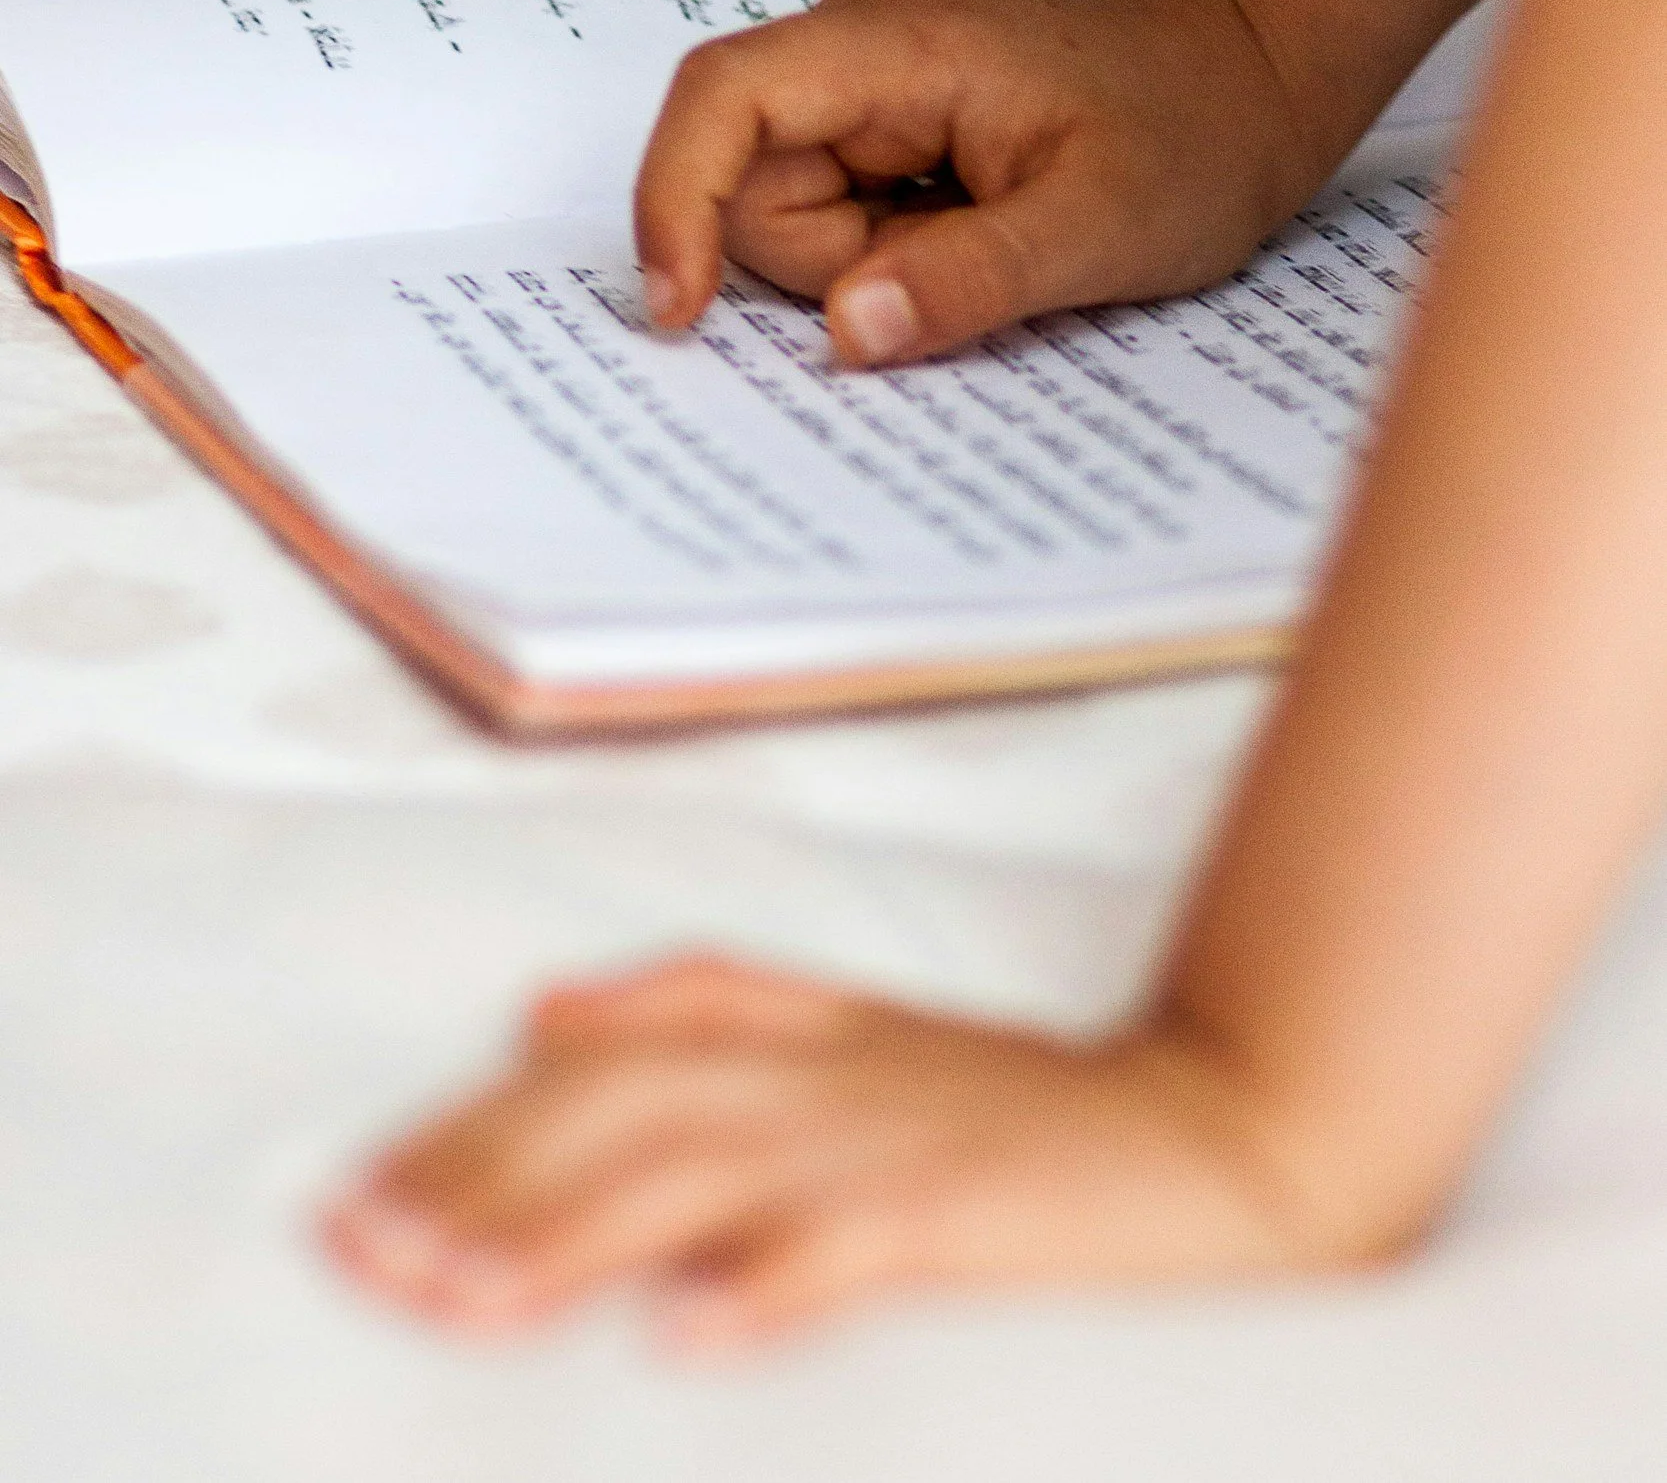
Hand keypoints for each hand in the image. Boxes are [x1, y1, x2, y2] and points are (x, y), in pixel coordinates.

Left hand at [319, 953, 1339, 1348]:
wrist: (1233, 1122)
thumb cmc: (1030, 1110)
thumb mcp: (860, 1038)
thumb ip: (710, 1006)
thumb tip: (547, 1011)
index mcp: (794, 1033)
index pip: (598, 1062)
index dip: (473, 1123)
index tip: (361, 1195)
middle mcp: (825, 1072)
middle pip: (619, 1111)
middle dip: (481, 1182)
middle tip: (365, 1254)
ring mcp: (900, 1137)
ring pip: (704, 1170)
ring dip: (573, 1232)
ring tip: (463, 1299)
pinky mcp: (977, 1211)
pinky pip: (859, 1245)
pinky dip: (769, 1285)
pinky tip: (686, 1338)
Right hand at [634, 0, 1319, 366]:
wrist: (1249, 75)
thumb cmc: (1193, 136)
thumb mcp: (1103, 230)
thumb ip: (971, 279)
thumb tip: (844, 333)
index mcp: (897, 41)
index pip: (724, 97)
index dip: (677, 202)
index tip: (681, 314)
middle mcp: (857, 37)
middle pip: (751, 179)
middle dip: (836, 260)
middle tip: (968, 259)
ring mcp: (865, 72)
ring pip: (787, 205)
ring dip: (869, 258)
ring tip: (988, 236)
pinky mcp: (879, 108)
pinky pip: (831, 202)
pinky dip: (887, 243)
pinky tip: (975, 224)